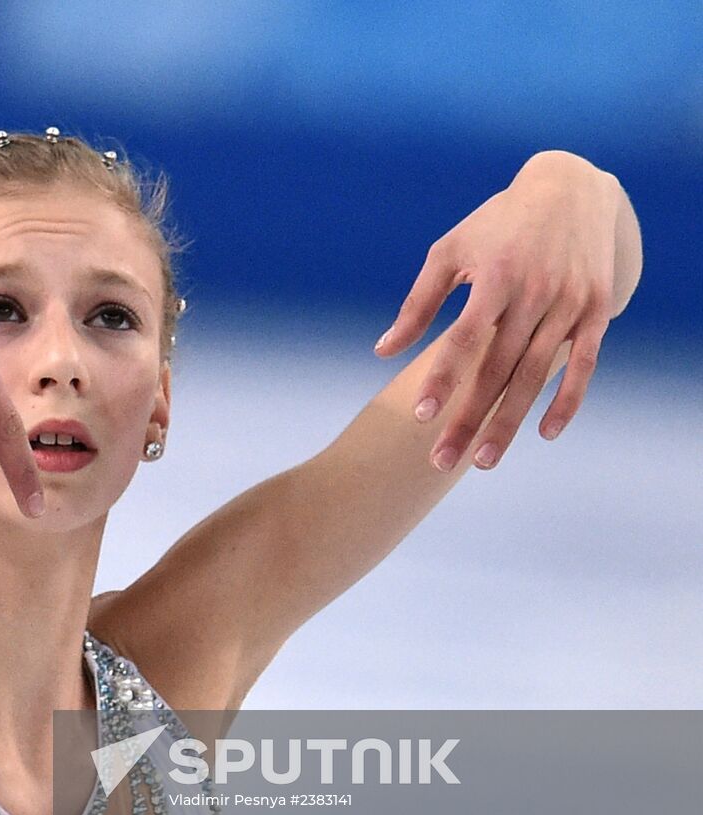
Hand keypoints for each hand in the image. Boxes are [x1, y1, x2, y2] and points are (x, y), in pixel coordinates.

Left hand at [374, 152, 621, 471]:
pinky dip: (567, 400)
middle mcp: (535, 293)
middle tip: (442, 460)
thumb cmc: (496, 223)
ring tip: (484, 461)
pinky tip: (544, 434)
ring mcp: (569, 304)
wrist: (571, 189)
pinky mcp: (596, 311)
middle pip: (498, 369)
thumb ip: (418, 304)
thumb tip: (383, 350)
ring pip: (536, 376)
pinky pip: (584, 365)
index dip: (443, 378)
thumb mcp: (449, 252)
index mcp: (496, 277)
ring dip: (510, 422)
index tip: (421, 415)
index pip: (464, 339)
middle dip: (469, 418)